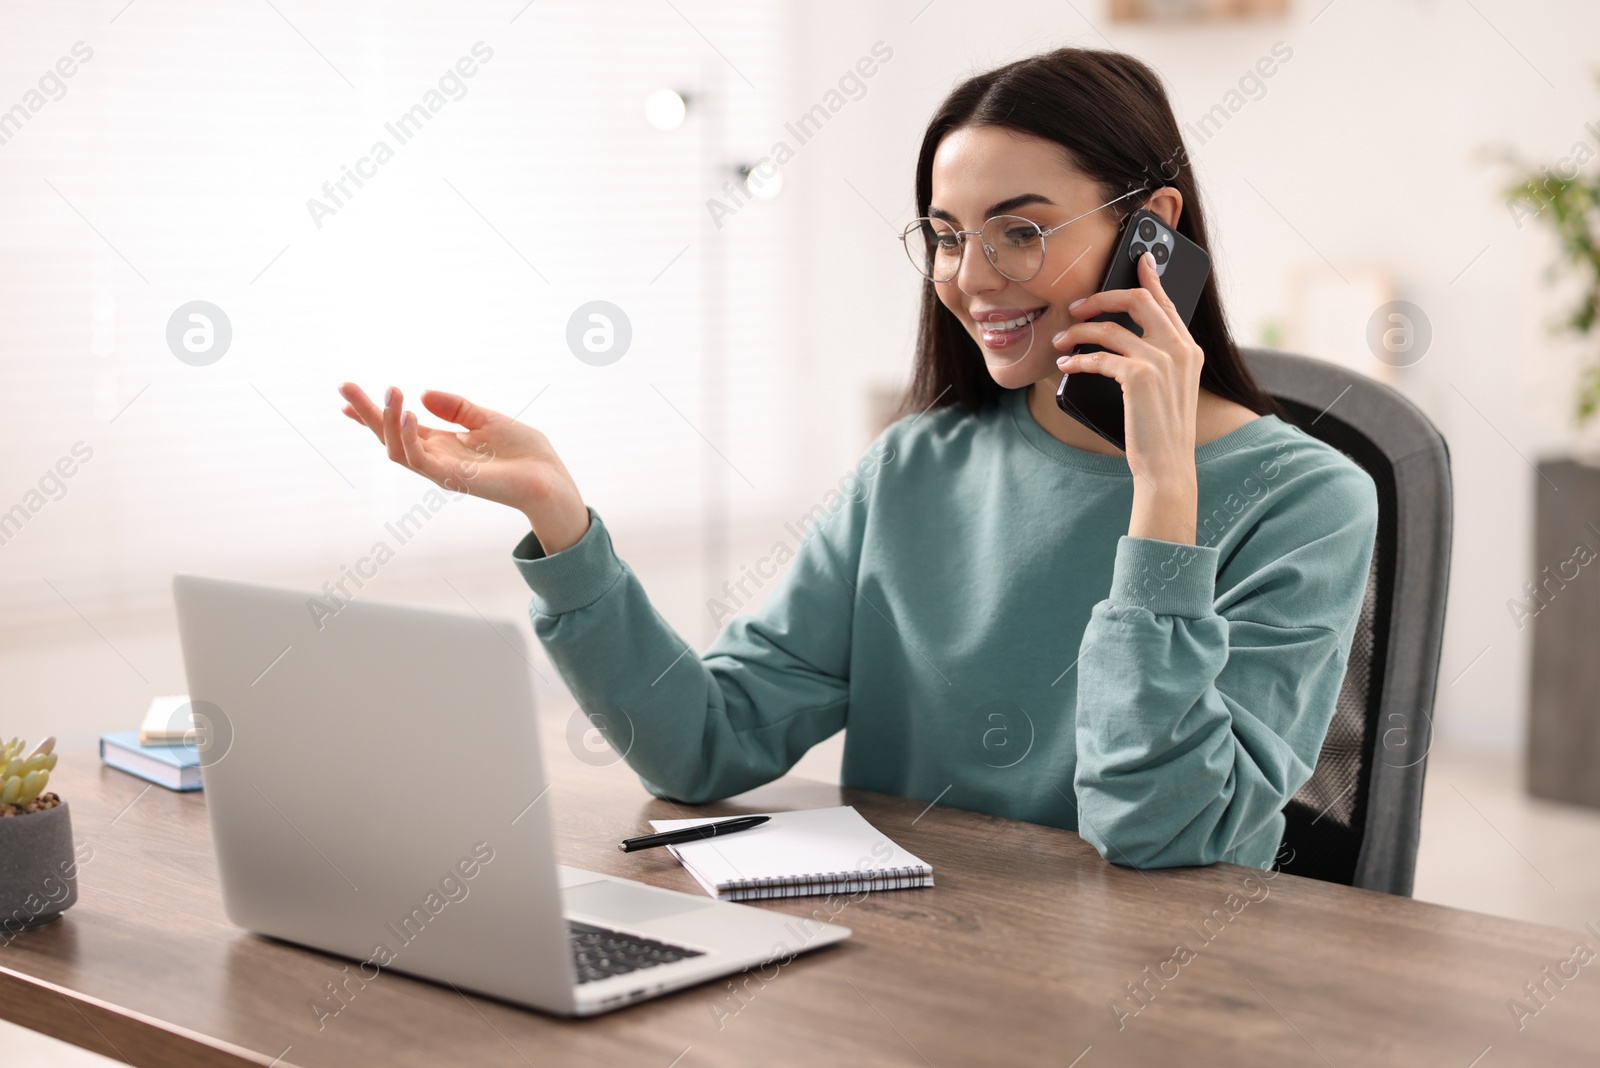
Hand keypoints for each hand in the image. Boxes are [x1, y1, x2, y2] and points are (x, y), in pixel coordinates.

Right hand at [337, 383, 590, 553]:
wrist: (549, 477)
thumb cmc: (524, 452)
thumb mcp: (486, 419)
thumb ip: (455, 407)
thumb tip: (421, 393)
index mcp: (442, 444)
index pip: (399, 426)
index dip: (373, 412)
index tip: (346, 395)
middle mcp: (435, 458)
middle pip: (388, 436)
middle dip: (365, 413)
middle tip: (344, 386)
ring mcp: (440, 470)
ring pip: (395, 449)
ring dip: (386, 420)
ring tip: (388, 392)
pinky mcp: (451, 478)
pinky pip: (419, 459)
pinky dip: (409, 436)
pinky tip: (408, 413)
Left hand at [1052, 251, 1199, 542]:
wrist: (1167, 466)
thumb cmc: (1159, 431)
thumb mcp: (1165, 389)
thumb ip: (1153, 358)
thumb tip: (1117, 336)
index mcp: (1189, 349)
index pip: (1166, 302)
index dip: (1150, 277)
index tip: (1138, 259)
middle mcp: (1179, 350)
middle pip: (1138, 301)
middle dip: (1102, 297)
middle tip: (1076, 306)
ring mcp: (1162, 362)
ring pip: (1111, 328)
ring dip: (1079, 331)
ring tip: (1061, 341)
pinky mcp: (1140, 377)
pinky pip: (1100, 356)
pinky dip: (1078, 358)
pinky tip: (1065, 364)